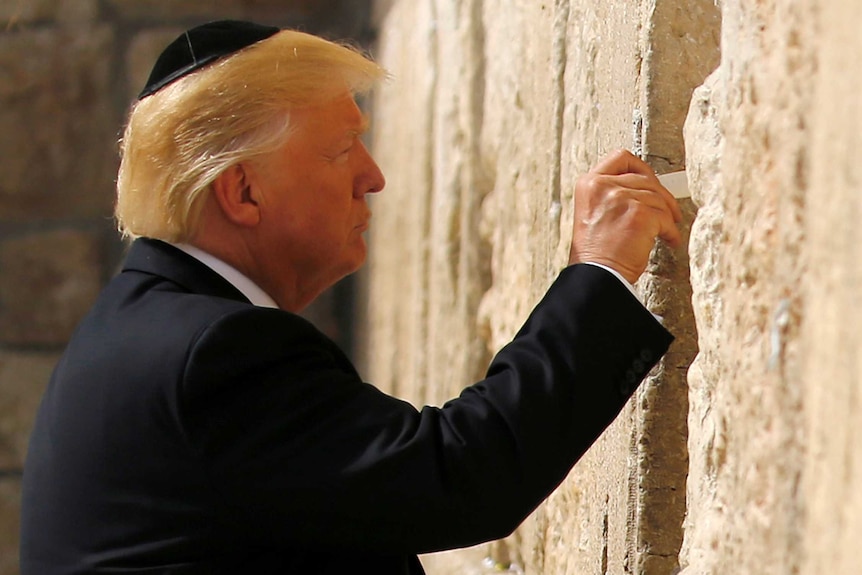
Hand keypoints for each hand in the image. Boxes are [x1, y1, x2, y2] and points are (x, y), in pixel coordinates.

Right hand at [569, 149, 682, 283]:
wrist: (596, 275)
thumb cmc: (596, 253)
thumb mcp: (595, 213)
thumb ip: (613, 195)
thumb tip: (645, 189)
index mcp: (589, 184)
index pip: (620, 158)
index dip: (640, 167)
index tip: (650, 180)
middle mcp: (603, 186)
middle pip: (645, 178)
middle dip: (661, 195)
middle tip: (667, 210)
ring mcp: (621, 198)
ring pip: (658, 198)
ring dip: (667, 216)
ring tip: (667, 230)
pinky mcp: (639, 214)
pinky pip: (665, 218)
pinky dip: (670, 231)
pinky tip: (668, 240)